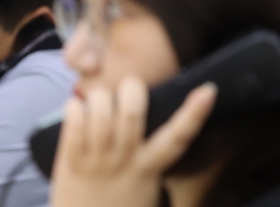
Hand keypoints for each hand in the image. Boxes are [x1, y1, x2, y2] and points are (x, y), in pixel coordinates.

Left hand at [50, 77, 216, 206]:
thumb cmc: (118, 206)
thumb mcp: (145, 186)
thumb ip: (149, 158)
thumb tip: (140, 116)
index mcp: (149, 168)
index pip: (178, 138)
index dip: (194, 113)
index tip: (207, 90)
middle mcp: (126, 162)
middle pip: (133, 114)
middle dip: (132, 89)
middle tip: (130, 84)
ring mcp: (98, 162)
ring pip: (101, 114)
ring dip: (100, 96)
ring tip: (99, 98)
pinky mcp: (71, 162)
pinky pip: (73, 125)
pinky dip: (74, 108)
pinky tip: (75, 107)